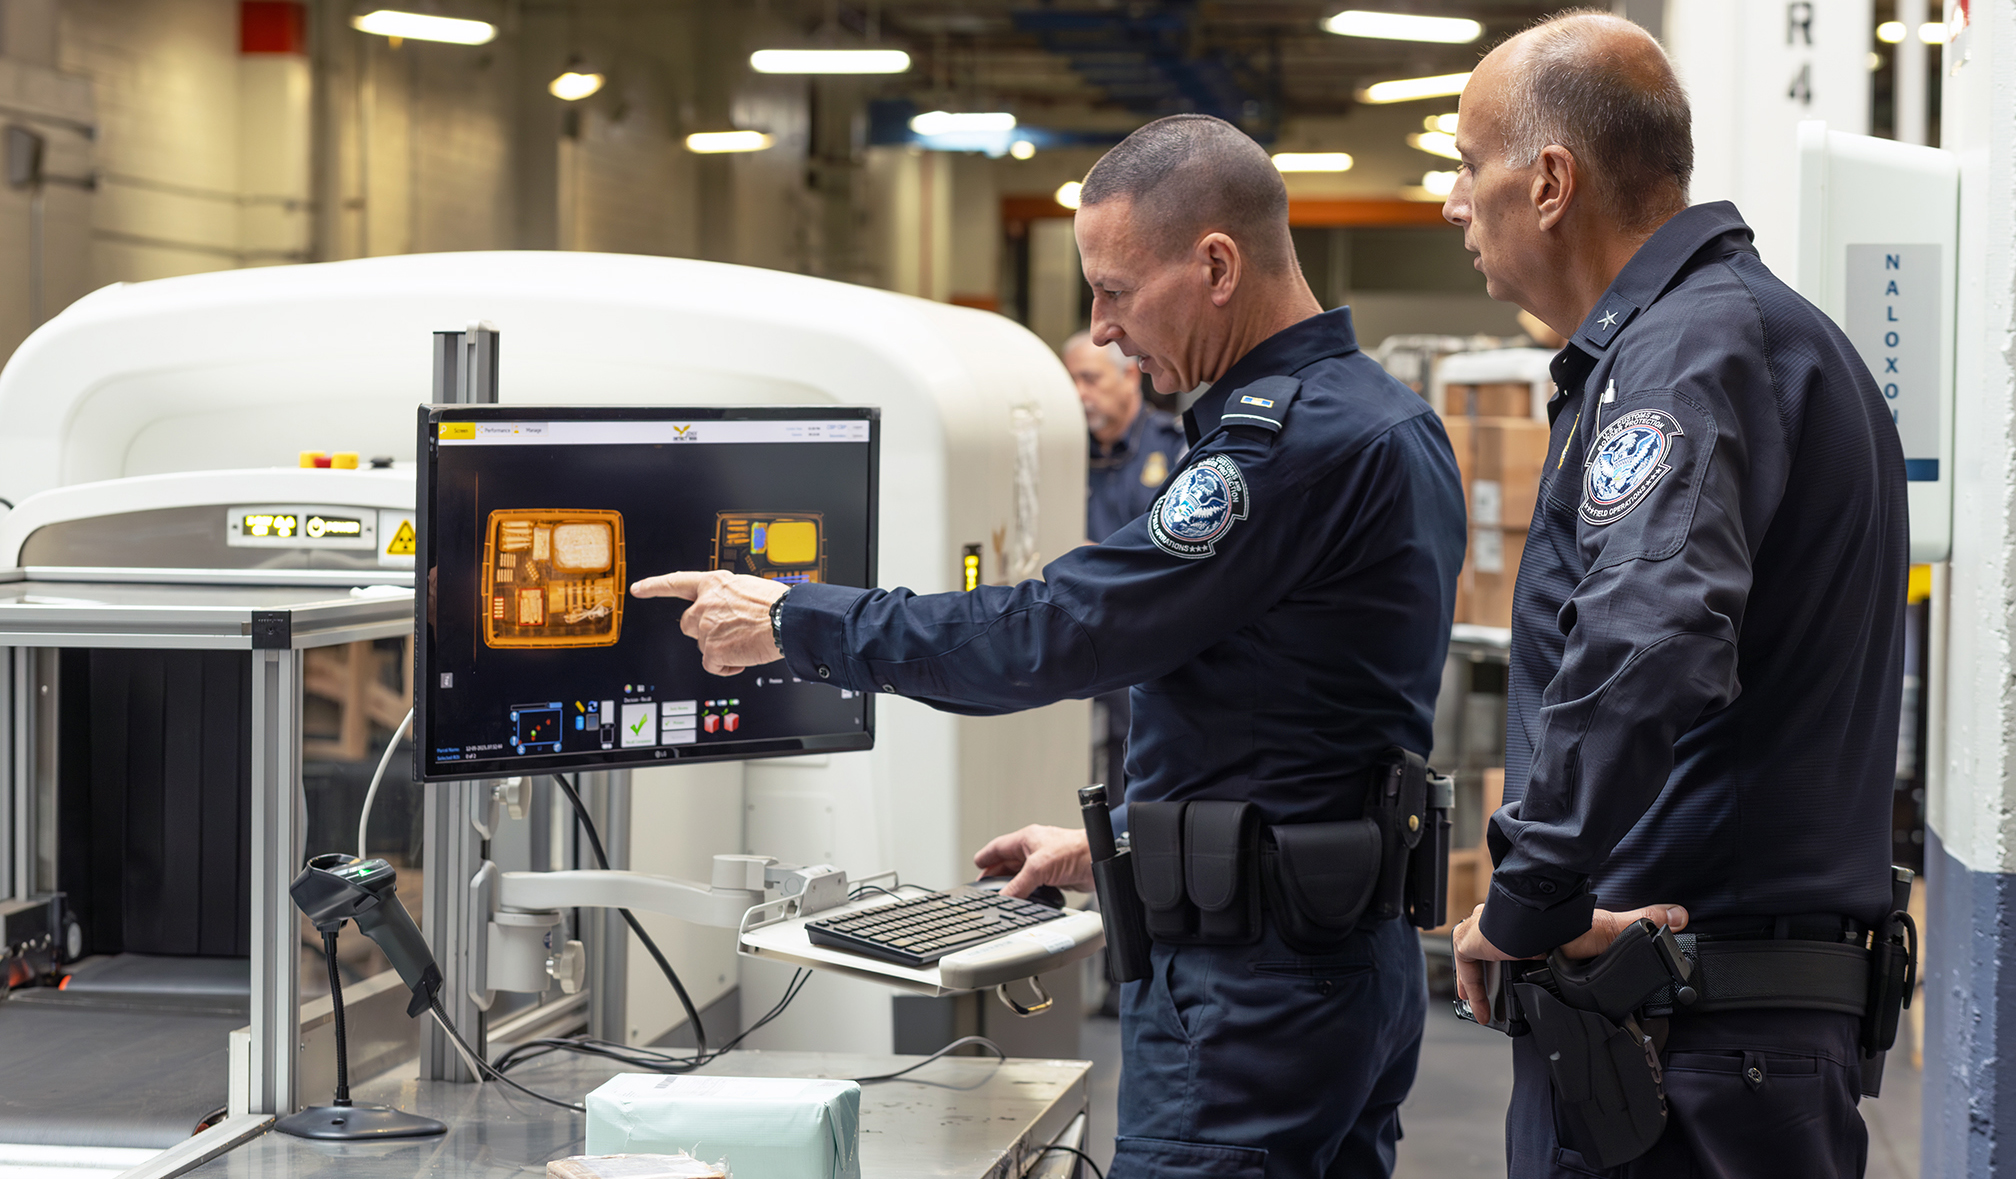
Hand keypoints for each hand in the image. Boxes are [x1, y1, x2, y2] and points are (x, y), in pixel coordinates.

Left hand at [630, 570, 785, 675]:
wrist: (788, 620)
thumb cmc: (778, 605)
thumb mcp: (748, 588)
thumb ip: (729, 597)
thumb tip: (728, 611)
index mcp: (714, 583)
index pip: (676, 582)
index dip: (654, 586)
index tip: (638, 589)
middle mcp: (705, 603)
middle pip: (687, 624)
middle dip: (701, 632)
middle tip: (726, 634)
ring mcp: (706, 627)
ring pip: (701, 646)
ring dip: (718, 649)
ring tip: (743, 643)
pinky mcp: (712, 650)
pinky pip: (712, 665)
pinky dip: (726, 667)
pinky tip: (742, 659)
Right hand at [972, 825, 1093, 896]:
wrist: (1099, 860)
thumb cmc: (1074, 850)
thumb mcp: (1038, 868)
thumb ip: (1018, 885)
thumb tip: (1004, 897)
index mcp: (1027, 839)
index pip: (999, 847)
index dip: (986, 856)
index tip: (977, 864)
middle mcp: (1035, 849)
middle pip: (1008, 861)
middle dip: (996, 873)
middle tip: (984, 885)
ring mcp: (1045, 862)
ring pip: (1021, 873)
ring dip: (1012, 882)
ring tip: (1001, 893)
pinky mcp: (1055, 874)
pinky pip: (1034, 882)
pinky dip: (1026, 890)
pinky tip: (1023, 897)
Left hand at [1452, 902, 1688, 1012]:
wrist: (1540, 916)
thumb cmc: (1571, 921)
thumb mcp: (1607, 928)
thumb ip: (1643, 923)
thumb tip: (1681, 916)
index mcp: (1535, 922)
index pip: (1523, 936)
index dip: (1522, 953)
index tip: (1529, 973)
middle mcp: (1507, 923)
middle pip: (1494, 945)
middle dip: (1497, 968)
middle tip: (1506, 998)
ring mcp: (1486, 929)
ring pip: (1476, 954)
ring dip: (1481, 979)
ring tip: (1491, 1008)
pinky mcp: (1473, 940)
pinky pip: (1465, 962)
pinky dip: (1472, 987)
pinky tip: (1481, 1012)